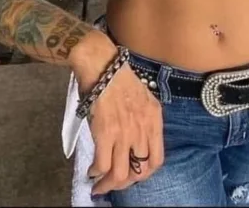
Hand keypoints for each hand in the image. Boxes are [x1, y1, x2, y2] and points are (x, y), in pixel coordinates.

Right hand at [69, 33, 164, 195]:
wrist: (102, 64)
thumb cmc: (119, 78)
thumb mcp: (143, 98)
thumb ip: (143, 120)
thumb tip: (134, 143)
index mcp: (154, 119)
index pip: (157, 160)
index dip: (144, 173)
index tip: (132, 175)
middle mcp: (143, 128)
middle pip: (139, 172)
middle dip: (125, 184)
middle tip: (113, 183)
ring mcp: (125, 131)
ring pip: (120, 174)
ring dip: (108, 184)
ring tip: (99, 184)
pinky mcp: (106, 132)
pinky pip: (103, 164)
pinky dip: (96, 172)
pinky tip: (92, 170)